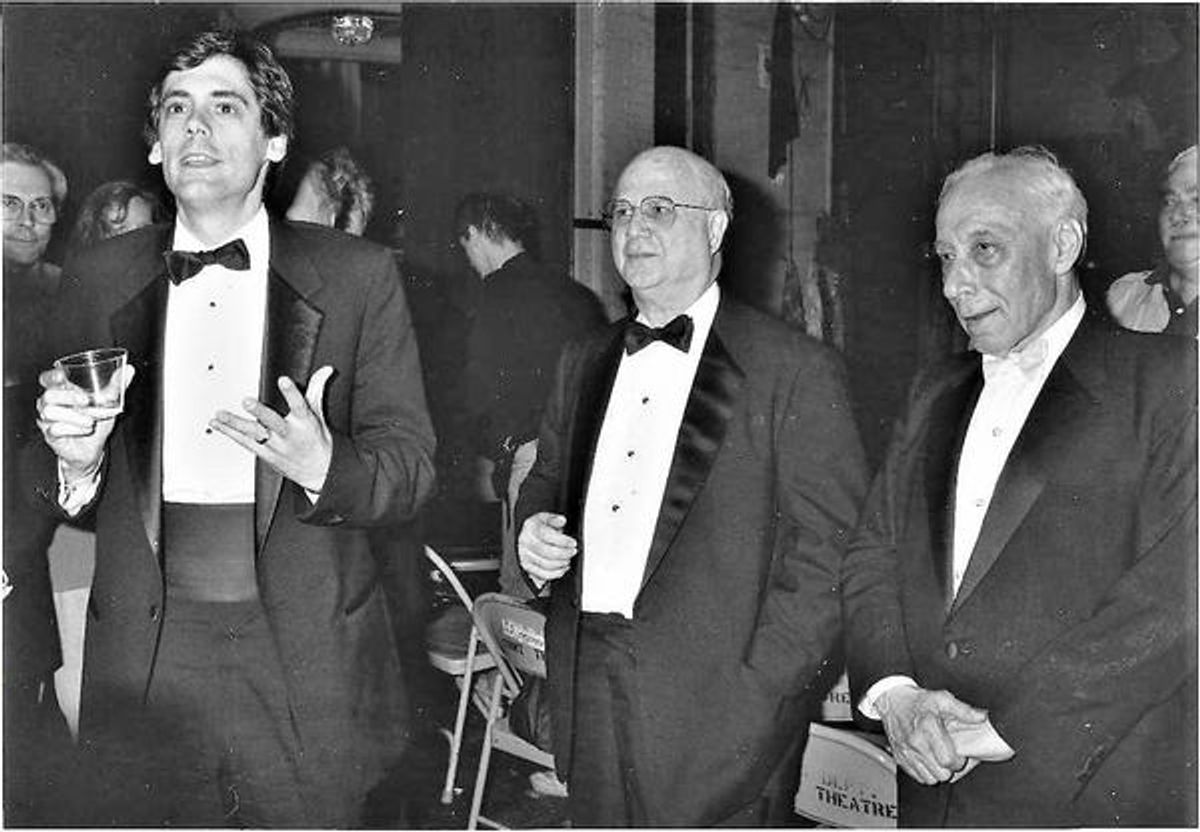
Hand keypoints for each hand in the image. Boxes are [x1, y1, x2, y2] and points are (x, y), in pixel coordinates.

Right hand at [35, 364, 134, 476]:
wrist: (93, 448)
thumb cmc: (96, 420)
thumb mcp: (108, 402)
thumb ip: (117, 386)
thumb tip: (130, 369)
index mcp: (61, 390)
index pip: (47, 379)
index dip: (51, 376)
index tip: (62, 375)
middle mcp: (50, 403)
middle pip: (48, 395)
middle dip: (67, 396)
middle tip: (86, 400)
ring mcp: (48, 419)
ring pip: (50, 412)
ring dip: (74, 416)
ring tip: (91, 421)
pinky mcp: (51, 435)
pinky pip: (55, 429)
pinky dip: (74, 429)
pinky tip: (86, 429)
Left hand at [210, 366, 333, 492]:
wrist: (319, 472)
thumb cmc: (316, 439)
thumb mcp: (319, 414)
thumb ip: (317, 389)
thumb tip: (326, 370)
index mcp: (305, 422)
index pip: (300, 405)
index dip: (291, 393)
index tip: (283, 380)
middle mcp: (289, 434)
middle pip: (274, 422)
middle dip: (260, 412)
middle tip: (247, 402)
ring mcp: (276, 446)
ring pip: (254, 434)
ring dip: (236, 424)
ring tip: (221, 414)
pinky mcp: (265, 454)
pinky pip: (245, 443)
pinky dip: (230, 433)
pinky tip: (217, 424)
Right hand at [518, 512, 577, 582]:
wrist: (529, 535)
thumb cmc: (540, 527)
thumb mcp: (547, 518)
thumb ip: (555, 519)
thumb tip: (561, 520)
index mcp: (530, 527)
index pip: (546, 535)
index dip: (562, 540)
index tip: (572, 543)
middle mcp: (525, 541)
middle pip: (546, 551)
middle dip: (564, 553)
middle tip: (572, 551)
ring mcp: (524, 555)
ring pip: (545, 564)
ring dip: (561, 563)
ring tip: (568, 559)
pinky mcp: (527, 567)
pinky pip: (543, 574)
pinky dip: (556, 573)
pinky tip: (563, 568)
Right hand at [876, 685, 988, 784]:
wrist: (892, 701)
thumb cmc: (918, 701)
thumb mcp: (942, 699)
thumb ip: (964, 710)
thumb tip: (982, 717)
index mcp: (928, 729)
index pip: (949, 761)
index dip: (959, 761)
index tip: (959, 753)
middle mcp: (915, 743)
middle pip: (941, 774)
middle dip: (949, 768)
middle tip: (949, 755)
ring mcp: (906, 752)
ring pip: (930, 779)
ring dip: (937, 772)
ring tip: (938, 758)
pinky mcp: (900, 758)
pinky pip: (918, 777)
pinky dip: (925, 772)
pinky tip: (928, 760)